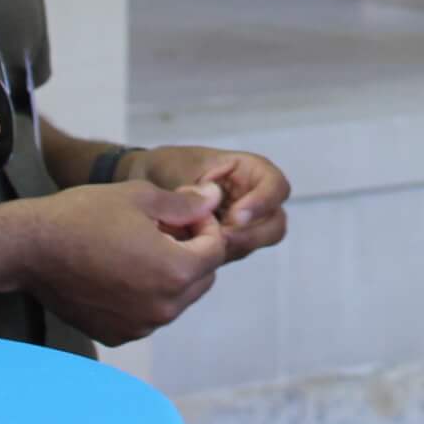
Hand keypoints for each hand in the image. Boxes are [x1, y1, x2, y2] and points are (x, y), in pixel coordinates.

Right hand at [16, 181, 229, 345]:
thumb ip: (185, 203)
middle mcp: (163, 308)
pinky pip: (149, 315)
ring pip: (177, 300)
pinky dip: (146, 296)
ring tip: (140, 249)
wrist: (30, 248)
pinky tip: (121, 272)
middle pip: (202, 279)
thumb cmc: (84, 216)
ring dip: (171, 276)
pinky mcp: (117, 335)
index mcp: (175, 272)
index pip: (216, 250)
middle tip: (164, 230)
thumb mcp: (141, 197)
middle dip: (193, 253)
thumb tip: (216, 199)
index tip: (183, 213)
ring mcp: (139, 326)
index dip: (206, 226)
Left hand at [124, 146, 291, 259]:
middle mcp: (253, 199)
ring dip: (232, 247)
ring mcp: (244, 225)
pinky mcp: (228, 243)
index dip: (263, 202)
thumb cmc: (169, 167)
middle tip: (221, 237)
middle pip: (275, 223)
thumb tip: (213, 210)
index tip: (235, 215)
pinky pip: (233, 254)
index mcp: (250, 172)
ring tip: (201, 243)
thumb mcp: (181, 170)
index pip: (276, 187)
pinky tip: (192, 249)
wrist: (146, 182)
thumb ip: (198, 192)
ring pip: (257, 242)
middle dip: (251, 234)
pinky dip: (216, 255)